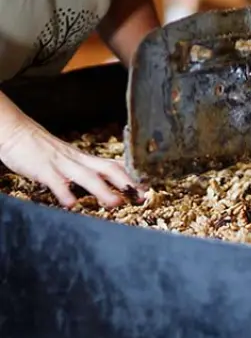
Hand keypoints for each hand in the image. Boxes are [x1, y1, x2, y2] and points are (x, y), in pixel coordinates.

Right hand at [0, 114, 143, 208]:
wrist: (17, 133)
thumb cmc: (42, 150)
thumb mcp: (66, 161)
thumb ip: (81, 174)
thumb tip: (99, 188)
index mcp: (83, 159)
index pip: (113, 166)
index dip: (130, 179)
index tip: (145, 192)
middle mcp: (77, 160)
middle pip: (107, 169)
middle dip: (125, 183)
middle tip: (139, 198)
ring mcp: (61, 164)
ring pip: (86, 176)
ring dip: (102, 190)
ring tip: (114, 204)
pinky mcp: (44, 169)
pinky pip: (56, 181)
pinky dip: (64, 192)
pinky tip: (71, 204)